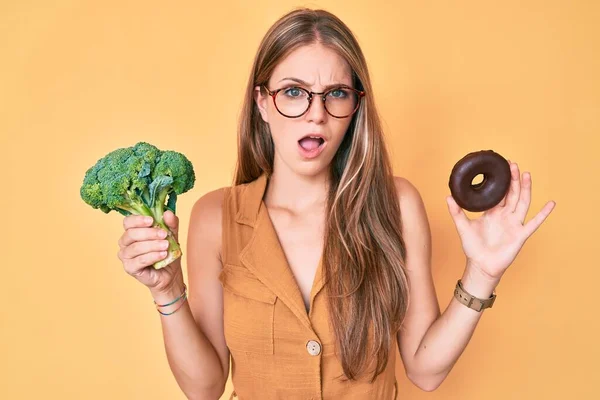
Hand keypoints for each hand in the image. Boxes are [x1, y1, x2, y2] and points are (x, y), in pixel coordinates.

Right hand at [117, 210, 182, 291]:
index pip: (128, 222)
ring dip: (152, 245)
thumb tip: (168, 213)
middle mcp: (125, 243)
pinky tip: (162, 255)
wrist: (170, 273)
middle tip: (164, 234)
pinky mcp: (130, 268)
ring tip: (166, 245)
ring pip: (135, 248)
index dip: (138, 220)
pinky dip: (152, 256)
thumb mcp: (172, 235)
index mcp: (132, 231)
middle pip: (131, 234)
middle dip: (149, 233)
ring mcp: (126, 256)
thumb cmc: (166, 251)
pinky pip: (139, 260)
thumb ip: (170, 223)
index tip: (152, 220)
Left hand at [446, 160, 555, 280]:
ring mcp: (514, 224)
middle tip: (512, 164)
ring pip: (523, 202)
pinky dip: (543, 213)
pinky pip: (534, 222)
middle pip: (512, 193)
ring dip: (526, 189)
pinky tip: (551, 203)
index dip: (501, 181)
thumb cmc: (473, 248)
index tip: (502, 167)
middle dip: (513, 179)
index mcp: (493, 212)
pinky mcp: (520, 234)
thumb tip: (448, 196)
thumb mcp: (462, 226)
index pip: (499, 193)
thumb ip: (456, 212)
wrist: (480, 266)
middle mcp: (505, 216)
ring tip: (527, 174)